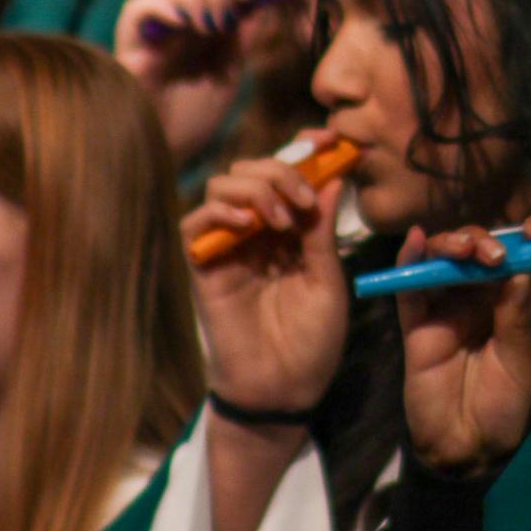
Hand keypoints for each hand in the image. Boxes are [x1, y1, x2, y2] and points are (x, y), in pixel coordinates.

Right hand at [114, 0, 260, 164]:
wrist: (168, 152)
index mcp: (201, 18)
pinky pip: (137, 6)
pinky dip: (162, 5)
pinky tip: (183, 24)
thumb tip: (264, 0)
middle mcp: (175, 15)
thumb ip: (242, 37)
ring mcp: (150, 27)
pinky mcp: (129, 43)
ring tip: (208, 25)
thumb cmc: (195, 119)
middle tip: (229, 13)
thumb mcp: (230, 72)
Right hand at [183, 134, 349, 409]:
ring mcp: (228, 245)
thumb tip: (334, 179)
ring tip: (282, 219)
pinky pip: (196, 221)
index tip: (332, 139)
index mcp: (293, 229)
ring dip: (256, 188)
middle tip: (305, 198)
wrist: (285, 390)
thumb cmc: (313, 341)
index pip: (291, 173)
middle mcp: (258, 229)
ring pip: (224, 184)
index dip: (307, 148)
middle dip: (282, 169)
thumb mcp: (329, 280)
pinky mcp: (203, 266)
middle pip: (254, 168)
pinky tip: (247, 223)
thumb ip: (323, 232)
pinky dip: (220, 210)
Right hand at [395, 221, 530, 472]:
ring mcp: (444, 308)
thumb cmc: (503, 405)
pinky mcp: (415, 324)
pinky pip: (409, 287)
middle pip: (475, 251)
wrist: (468, 447)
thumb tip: (522, 269)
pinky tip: (416, 241)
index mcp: (507, 303)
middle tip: (496, 253)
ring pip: (443, 260)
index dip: (526, 240)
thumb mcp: (518, 358)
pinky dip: (409, 259)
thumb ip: (515, 315)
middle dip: (486, 240)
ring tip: (468, 250)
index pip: (515, 259)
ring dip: (453, 244)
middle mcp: (475, 299)